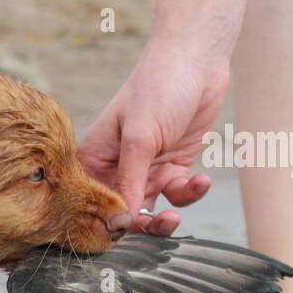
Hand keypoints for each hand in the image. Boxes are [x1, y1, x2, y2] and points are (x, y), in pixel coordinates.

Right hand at [78, 45, 227, 234]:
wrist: (197, 60)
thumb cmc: (158, 88)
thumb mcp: (140, 138)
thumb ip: (129, 182)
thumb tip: (121, 221)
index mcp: (93, 159)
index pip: (92, 203)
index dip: (106, 222)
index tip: (125, 232)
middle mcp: (115, 168)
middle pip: (121, 213)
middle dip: (140, 225)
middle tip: (160, 224)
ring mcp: (144, 170)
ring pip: (150, 211)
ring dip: (165, 218)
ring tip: (176, 216)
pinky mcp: (171, 167)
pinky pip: (177, 194)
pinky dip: (189, 193)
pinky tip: (200, 179)